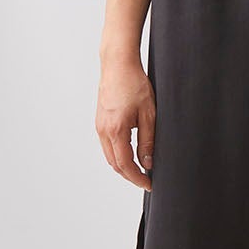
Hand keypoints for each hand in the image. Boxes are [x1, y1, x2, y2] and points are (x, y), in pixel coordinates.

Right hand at [95, 50, 155, 190]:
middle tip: (146, 180)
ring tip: (140, 169)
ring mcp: (99, 126)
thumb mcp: (149, 114)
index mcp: (116, 130)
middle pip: (114, 164)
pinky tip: (129, 153)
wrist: (118, 64)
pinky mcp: (100, 121)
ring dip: (123, 165)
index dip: (137, 178)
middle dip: (130, 175)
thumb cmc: (134, 84)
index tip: (149, 184)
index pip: (125, 164)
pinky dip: (117, 154)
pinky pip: (107, 145)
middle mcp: (103, 130)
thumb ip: (148, 140)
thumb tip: (148, 162)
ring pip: (109, 155)